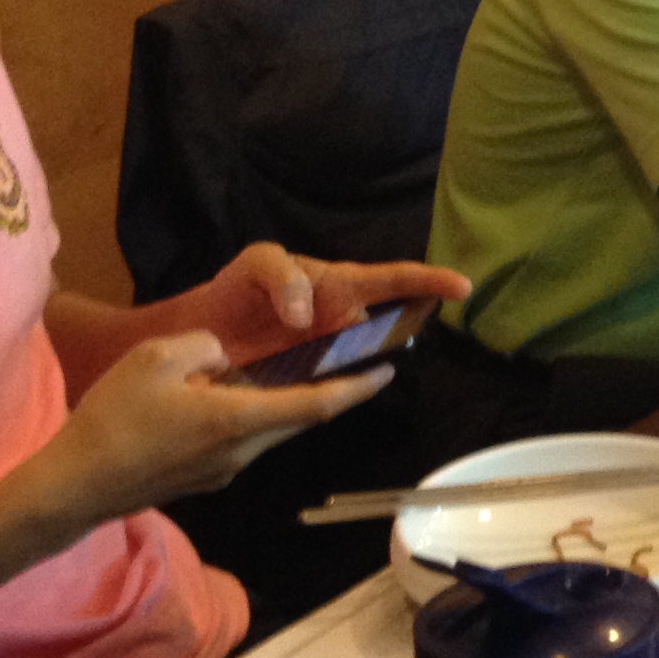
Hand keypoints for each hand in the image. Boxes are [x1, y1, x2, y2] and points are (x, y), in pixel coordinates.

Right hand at [38, 332, 388, 523]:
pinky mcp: (205, 479)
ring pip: (269, 431)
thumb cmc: (113, 420)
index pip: (315, 405)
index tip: (387, 372)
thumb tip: (223, 358)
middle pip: (299, 419)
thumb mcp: (155, 359)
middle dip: (329, 393)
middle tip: (351, 364)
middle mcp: (242, 451)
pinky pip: (241, 442)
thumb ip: (203, 347)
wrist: (75, 487)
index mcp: (238, 419)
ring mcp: (224, 470)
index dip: (356, 389)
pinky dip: (250, 417)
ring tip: (288, 374)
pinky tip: (227, 399)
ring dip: (284, 405)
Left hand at [191, 243, 468, 369]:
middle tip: (420, 327)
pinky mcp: (310, 383)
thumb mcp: (257, 264)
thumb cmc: (237, 291)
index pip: (393, 278)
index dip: (428, 280)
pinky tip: (347, 393)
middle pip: (392, 320)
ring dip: (379, 359)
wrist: (197, 334)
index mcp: (339, 285)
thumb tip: (306, 314)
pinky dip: (347, 390)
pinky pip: (337, 387)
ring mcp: (330, 354)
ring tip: (380, 364)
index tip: (461, 286)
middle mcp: (344, 320)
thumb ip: (282, 276)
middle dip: (412, 321)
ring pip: (369, 357)